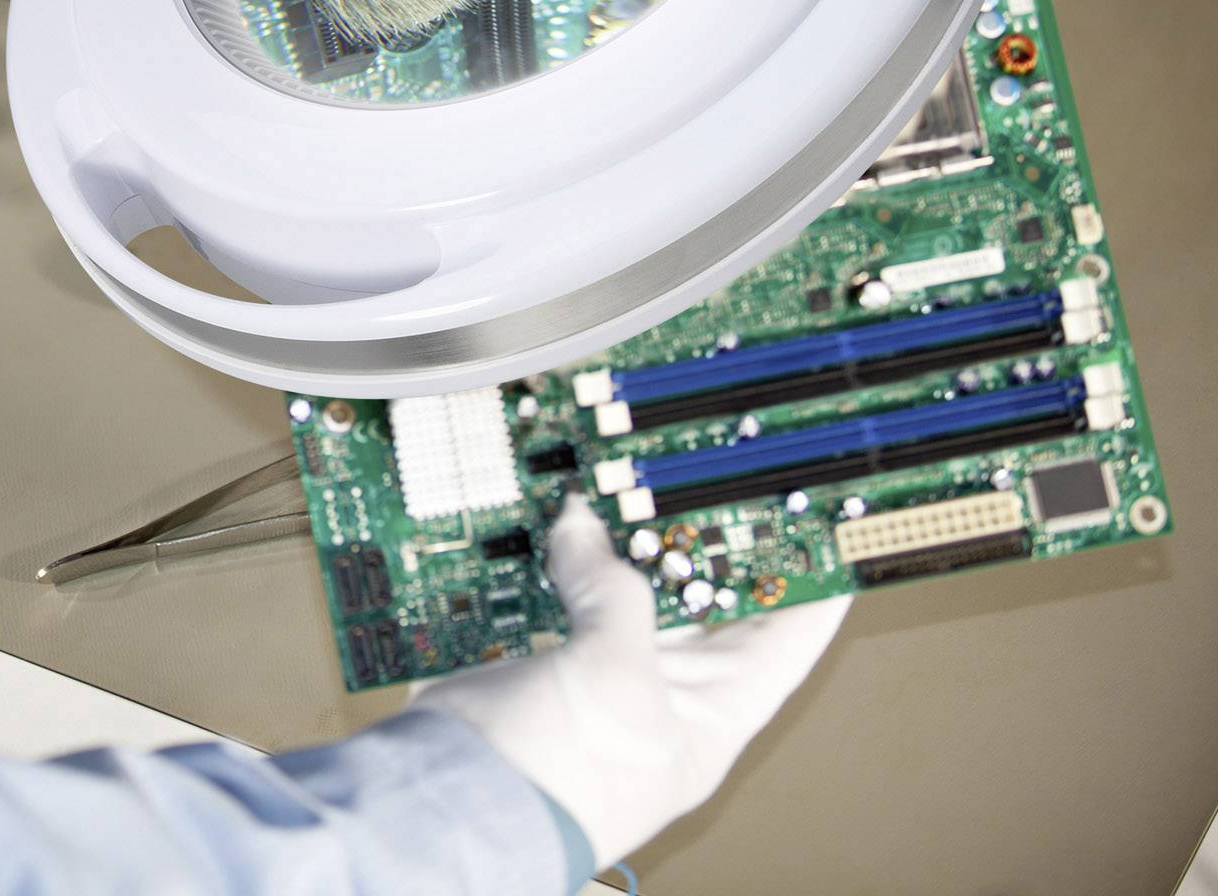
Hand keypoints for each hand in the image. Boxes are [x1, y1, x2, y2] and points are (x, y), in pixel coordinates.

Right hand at [413, 493, 849, 871]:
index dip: (813, 582)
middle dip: (708, 542)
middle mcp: (663, 697)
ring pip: (629, 591)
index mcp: (710, 719)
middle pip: (704, 606)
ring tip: (639, 481)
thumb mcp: (615, 676)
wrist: (449, 799)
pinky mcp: (544, 659)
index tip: (825, 522)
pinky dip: (563, 556)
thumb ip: (613, 590)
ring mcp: (601, 677)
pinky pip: (564, 594)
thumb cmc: (555, 777)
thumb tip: (583, 522)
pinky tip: (564, 518)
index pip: (786, 643)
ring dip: (629, 540)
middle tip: (713, 476)